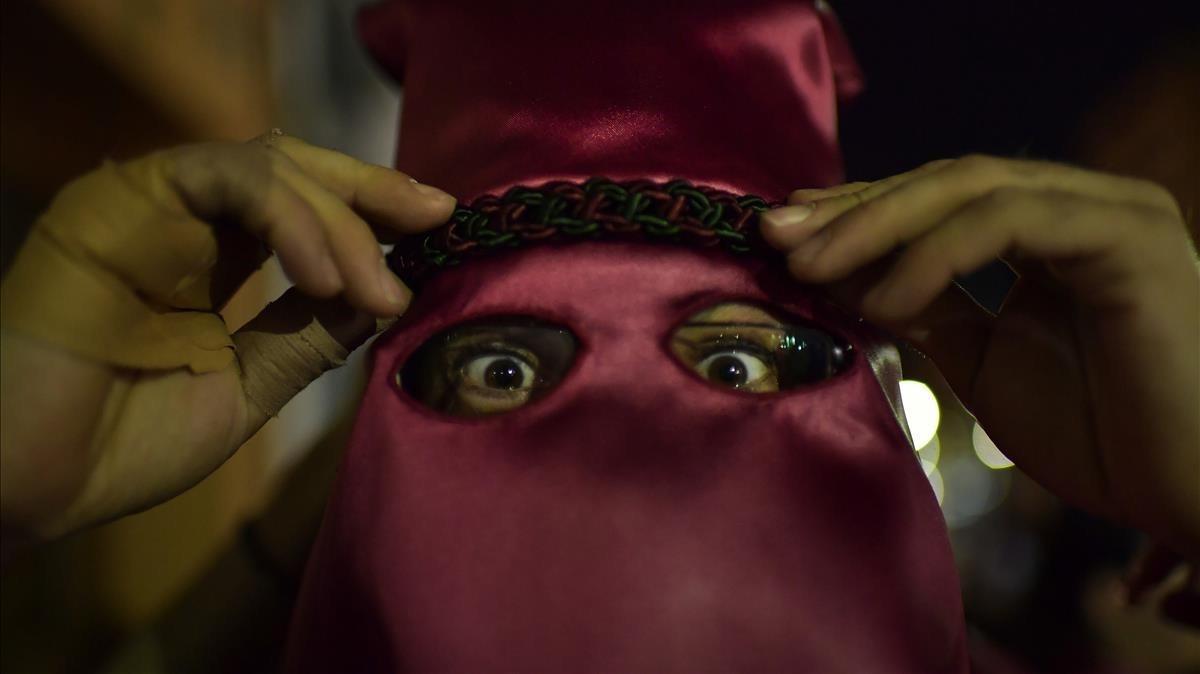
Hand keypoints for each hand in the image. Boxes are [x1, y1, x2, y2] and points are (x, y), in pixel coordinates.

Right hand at [0, 134, 455, 540]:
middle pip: (293, 170)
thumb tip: (384, 296)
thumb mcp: (248, 388)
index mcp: (211, 262)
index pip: (304, 210)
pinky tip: (324, 273)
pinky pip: (220, 179)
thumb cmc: (120, 445)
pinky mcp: (118, 201)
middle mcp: (183, 224)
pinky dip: (286, 216)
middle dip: (370, 192)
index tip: (438, 224)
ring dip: (336, 222)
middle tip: (434, 219)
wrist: (30, 483)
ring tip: (374, 287)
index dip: (371, 211)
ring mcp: (149, 206)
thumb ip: (307, 338)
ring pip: (265, 167)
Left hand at [760, 155, 1199, 557]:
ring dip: (877, 225)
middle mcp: (1084, 204)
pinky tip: (884, 300)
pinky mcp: (1126, 235)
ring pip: (969, 188)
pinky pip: (1005, 223)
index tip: (788, 234)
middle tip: (775, 237)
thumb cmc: (1100, 435)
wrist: (1186, 493)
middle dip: (853, 210)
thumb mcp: (986, 362)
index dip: (859, 212)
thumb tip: (849, 280)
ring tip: (810, 269)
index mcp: (1053, 230)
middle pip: (945, 182)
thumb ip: (929, 311)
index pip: (939, 199)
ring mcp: (1111, 211)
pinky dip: (932, 256)